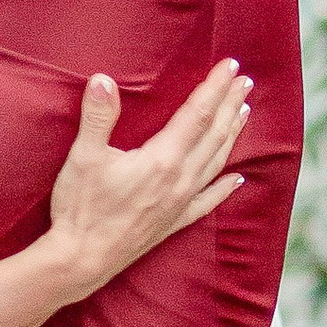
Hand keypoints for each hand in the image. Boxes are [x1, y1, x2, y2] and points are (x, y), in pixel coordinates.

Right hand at [39, 62, 249, 303]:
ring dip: (232, 136)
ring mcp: (180, 203)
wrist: (81, 261)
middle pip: (214, 135)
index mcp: (162, 159)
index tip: (230, 65)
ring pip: (216, 162)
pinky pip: (208, 201)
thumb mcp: (83, 157)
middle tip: (245, 82)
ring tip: (244, 114)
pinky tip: (238, 179)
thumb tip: (102, 79)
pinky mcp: (174, 222)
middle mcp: (179, 180)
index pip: (197, 114)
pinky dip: (225, 187)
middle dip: (230, 105)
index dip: (215, 88)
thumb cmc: (81, 209)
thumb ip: (97, 117)